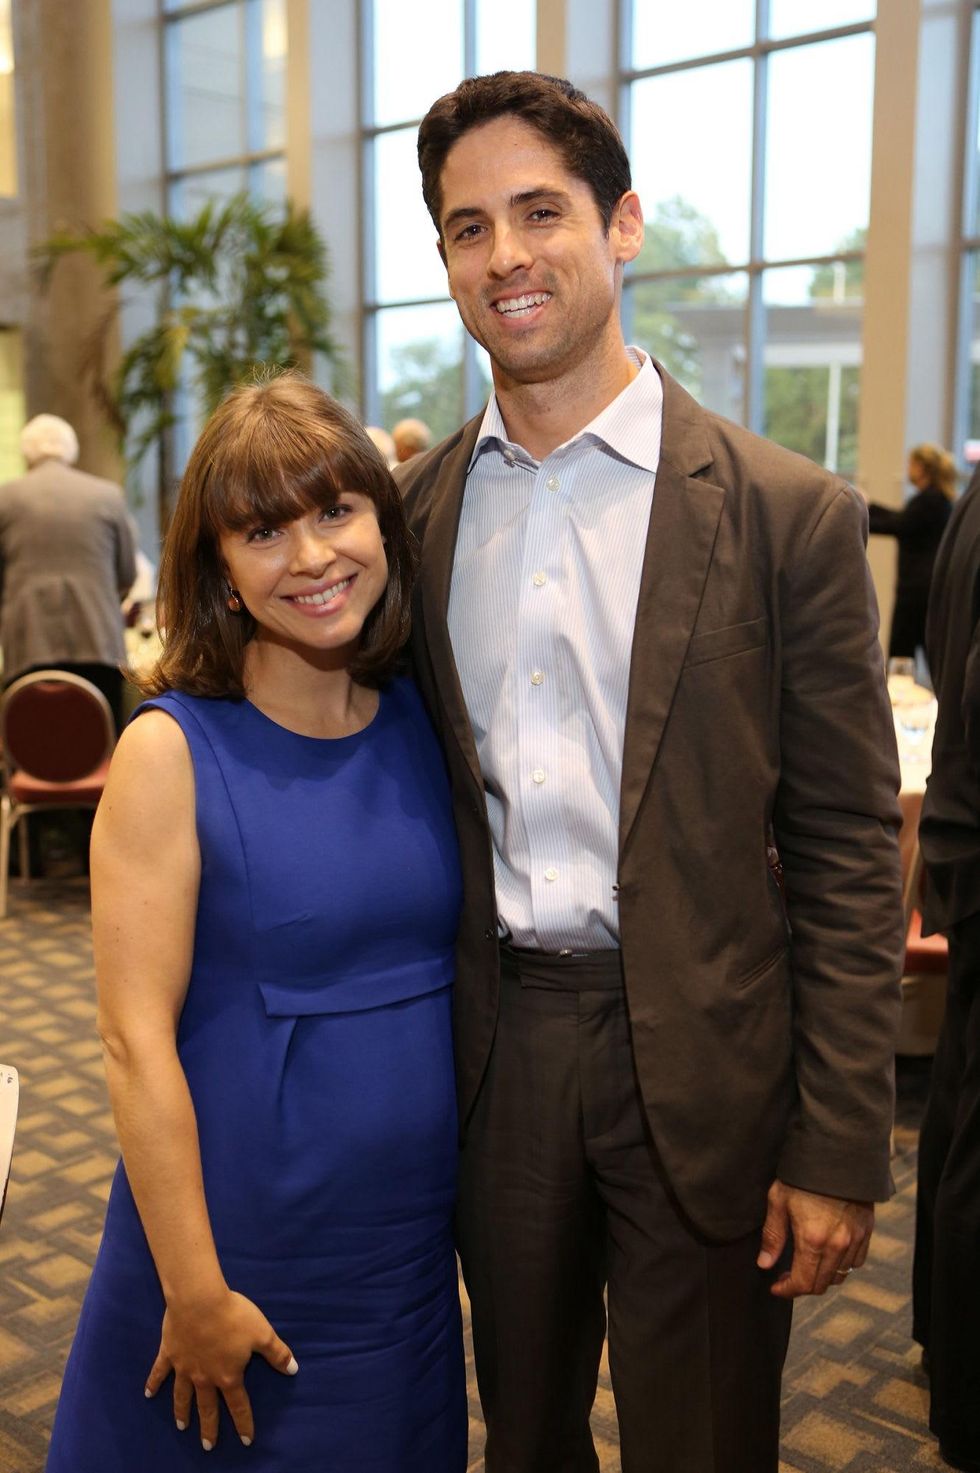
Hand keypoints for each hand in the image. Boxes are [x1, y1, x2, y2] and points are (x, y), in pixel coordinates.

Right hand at [144, 1287, 297, 1448]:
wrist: (199, 1300)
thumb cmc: (233, 1316)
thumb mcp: (262, 1333)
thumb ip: (277, 1353)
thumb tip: (293, 1370)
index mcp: (228, 1375)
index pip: (238, 1405)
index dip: (243, 1423)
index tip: (245, 1441)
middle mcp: (204, 1377)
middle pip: (207, 1407)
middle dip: (209, 1427)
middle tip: (208, 1446)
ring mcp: (184, 1367)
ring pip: (182, 1395)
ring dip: (182, 1412)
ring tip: (182, 1427)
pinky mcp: (169, 1353)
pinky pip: (159, 1372)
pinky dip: (153, 1383)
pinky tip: (148, 1394)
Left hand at [756, 1179, 873, 1298]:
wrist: (837, 1154)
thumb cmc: (803, 1176)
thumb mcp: (779, 1201)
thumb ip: (773, 1236)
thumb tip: (765, 1264)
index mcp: (813, 1240)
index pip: (803, 1283)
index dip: (787, 1290)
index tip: (776, 1287)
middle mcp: (837, 1245)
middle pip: (822, 1285)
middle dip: (803, 1287)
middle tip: (787, 1277)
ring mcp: (855, 1239)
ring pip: (840, 1276)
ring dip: (822, 1277)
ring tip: (807, 1265)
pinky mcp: (867, 1231)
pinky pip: (856, 1261)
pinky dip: (842, 1265)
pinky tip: (829, 1254)